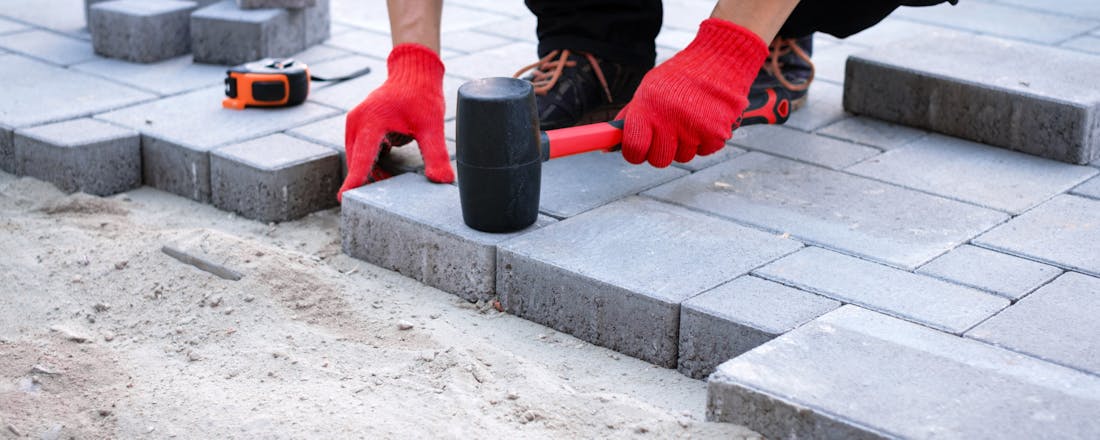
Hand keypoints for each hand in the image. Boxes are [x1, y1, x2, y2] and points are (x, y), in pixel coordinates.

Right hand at [338, 43, 453, 200]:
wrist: (414, 73)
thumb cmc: (422, 97)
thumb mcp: (432, 127)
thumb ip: (435, 154)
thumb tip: (443, 181)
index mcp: (372, 120)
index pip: (363, 157)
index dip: (355, 179)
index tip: (344, 198)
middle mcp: (357, 121)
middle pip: (358, 161)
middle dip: (369, 179)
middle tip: (386, 198)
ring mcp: (355, 123)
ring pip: (359, 158)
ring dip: (373, 171)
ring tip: (394, 178)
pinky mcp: (358, 126)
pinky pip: (361, 151)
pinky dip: (373, 161)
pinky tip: (390, 165)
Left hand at [617, 18, 767, 166]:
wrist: (720, 59)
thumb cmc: (681, 76)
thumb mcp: (649, 89)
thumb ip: (630, 117)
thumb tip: (608, 144)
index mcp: (648, 108)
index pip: (634, 150)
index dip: (635, 153)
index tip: (640, 149)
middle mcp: (670, 120)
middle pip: (659, 160)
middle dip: (661, 150)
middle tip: (668, 132)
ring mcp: (694, 128)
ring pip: (683, 157)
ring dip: (686, 144)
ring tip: (690, 118)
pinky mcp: (717, 133)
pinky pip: (705, 151)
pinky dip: (705, 140)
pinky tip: (706, 119)